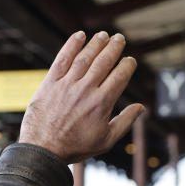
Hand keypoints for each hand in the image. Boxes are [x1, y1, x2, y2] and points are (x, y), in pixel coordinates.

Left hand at [18, 31, 143, 163]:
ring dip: (96, 43)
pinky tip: (79, 35)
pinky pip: (62, 58)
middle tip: (119, 38)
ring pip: (85, 57)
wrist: (43, 149)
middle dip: (114, 47)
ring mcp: (67, 84)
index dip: (127, 65)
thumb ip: (125, 122)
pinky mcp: (50, 82)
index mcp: (102, 103)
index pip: (120, 75)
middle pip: (104, 61)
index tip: (130, 60)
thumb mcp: (106, 140)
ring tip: (103, 35)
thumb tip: (141, 107)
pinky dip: (72, 45)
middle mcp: (86, 89)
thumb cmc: (75, 147)